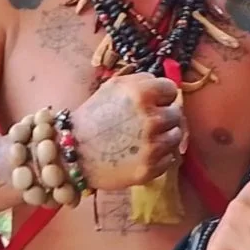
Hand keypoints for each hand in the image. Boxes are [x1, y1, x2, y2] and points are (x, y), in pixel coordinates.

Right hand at [72, 72, 182, 189]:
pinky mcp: (150, 168)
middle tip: (145, 122)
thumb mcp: (113, 87)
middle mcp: (150, 118)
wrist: (73, 153)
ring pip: (176, 136)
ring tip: (143, 138)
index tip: (153, 102)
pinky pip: (169, 158)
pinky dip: (159, 156)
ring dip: (164, 136)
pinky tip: (140, 153)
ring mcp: (152, 146)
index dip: (161, 95)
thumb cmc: (93, 117)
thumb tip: (167, 87)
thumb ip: (142, 81)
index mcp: (141, 94)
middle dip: (163, 116)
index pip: (171, 89)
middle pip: (176, 113)